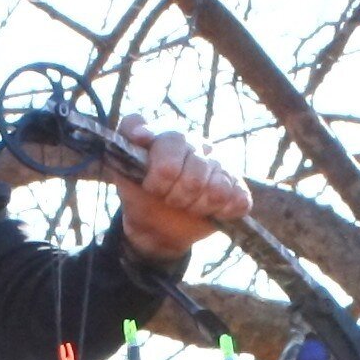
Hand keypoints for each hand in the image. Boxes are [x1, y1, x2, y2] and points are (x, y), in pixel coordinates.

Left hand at [111, 113, 246, 261]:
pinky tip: (208, 211)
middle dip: (176, 197)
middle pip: (195, 177)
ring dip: (197, 207)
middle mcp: (200, 146)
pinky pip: (238, 201)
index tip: (152, 187)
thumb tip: (141, 134)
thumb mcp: (121, 165)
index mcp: (174, 137)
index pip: (173, 145)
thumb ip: (127, 138)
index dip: (161, 174)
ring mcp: (222, 166)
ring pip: (217, 191)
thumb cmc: (140, 192)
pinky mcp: (237, 188)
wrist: (155, 224)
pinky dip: (221, 212)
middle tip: (169, 199)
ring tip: (187, 206)